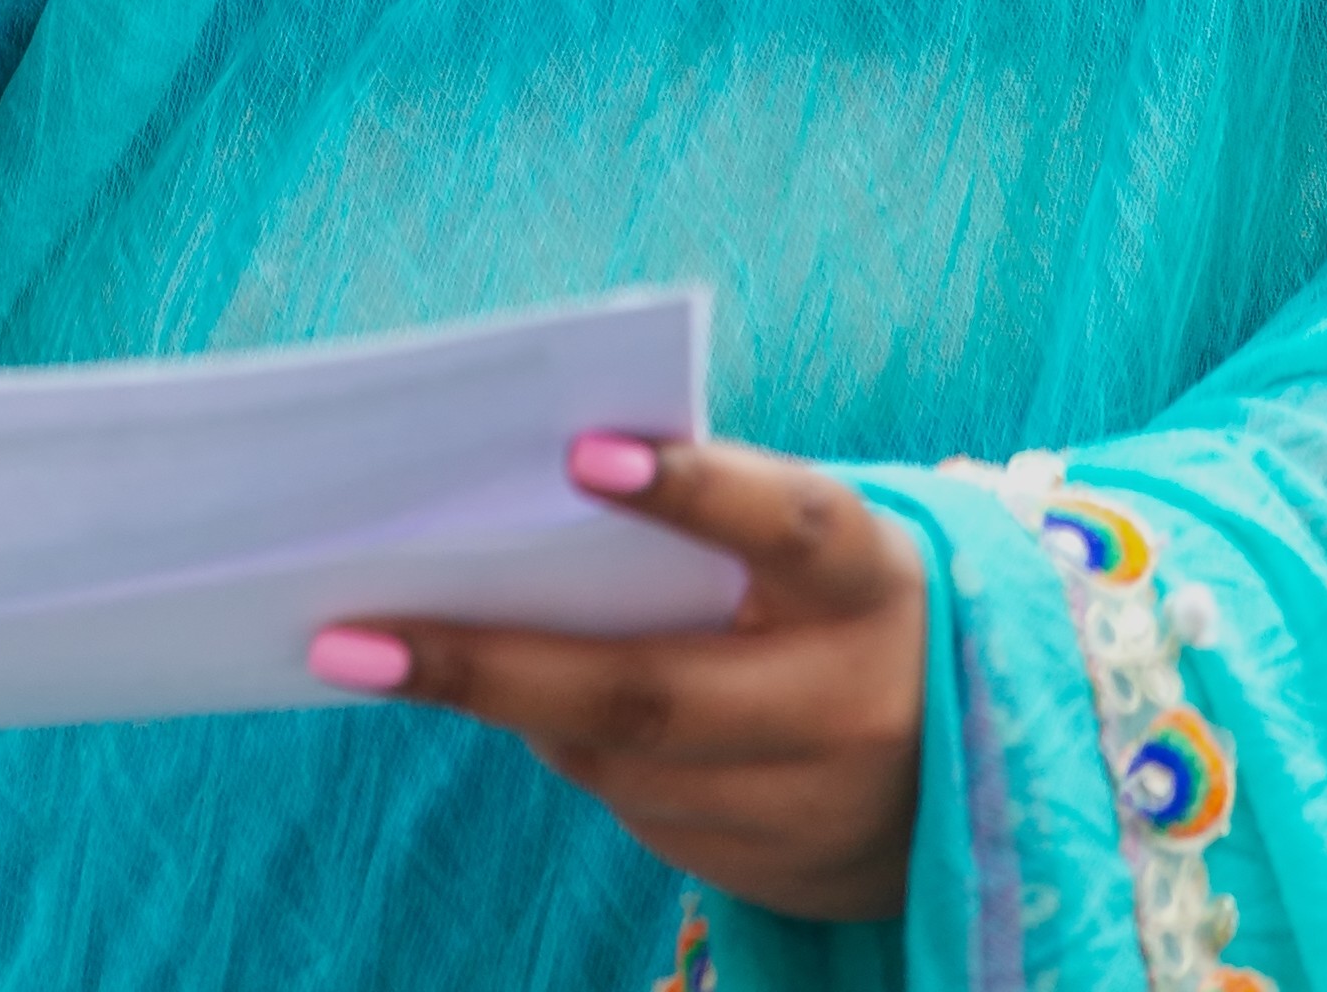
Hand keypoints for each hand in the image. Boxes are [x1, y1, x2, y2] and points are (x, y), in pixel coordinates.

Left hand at [310, 435, 924, 922]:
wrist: (974, 764)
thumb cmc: (838, 596)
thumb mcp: (815, 545)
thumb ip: (713, 522)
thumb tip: (529, 500)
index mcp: (868, 574)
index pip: (783, 518)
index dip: (691, 487)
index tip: (578, 449)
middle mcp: (850, 698)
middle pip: (651, 691)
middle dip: (491, 666)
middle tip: (353, 636)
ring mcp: (811, 806)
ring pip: (623, 764)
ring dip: (512, 707)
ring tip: (401, 654)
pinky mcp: (773, 877)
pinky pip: (640, 813)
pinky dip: (573, 752)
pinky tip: (523, 706)